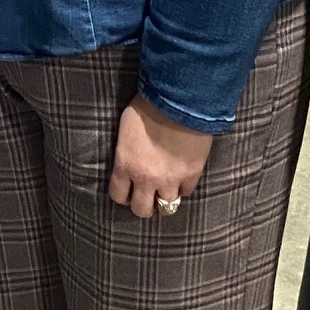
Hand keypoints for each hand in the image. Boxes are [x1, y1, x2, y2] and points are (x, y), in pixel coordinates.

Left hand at [109, 95, 213, 218]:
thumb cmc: (148, 106)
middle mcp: (146, 178)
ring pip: (167, 207)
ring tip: (167, 190)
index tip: (128, 190)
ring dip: (165, 199)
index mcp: (125, 164)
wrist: (179, 99)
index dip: (123, 195)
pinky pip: (187, 191)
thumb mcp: (126, 128)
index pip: (118, 195)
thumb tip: (129, 157)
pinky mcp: (191, 174)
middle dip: (144, 204)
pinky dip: (183, 187)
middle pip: (142, 209)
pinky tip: (182, 177)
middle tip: (148, 195)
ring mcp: (170, 179)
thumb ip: (126, 150)